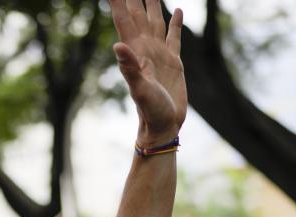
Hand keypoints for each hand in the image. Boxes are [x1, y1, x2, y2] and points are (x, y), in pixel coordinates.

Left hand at [109, 0, 186, 145]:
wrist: (163, 126)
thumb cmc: (150, 111)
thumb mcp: (140, 89)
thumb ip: (130, 68)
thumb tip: (118, 46)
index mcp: (134, 51)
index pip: (124, 18)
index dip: (118, 1)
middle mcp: (144, 47)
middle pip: (137, 14)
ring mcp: (159, 53)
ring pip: (154, 20)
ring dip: (152, 4)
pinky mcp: (174, 61)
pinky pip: (174, 35)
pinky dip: (175, 22)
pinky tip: (177, 10)